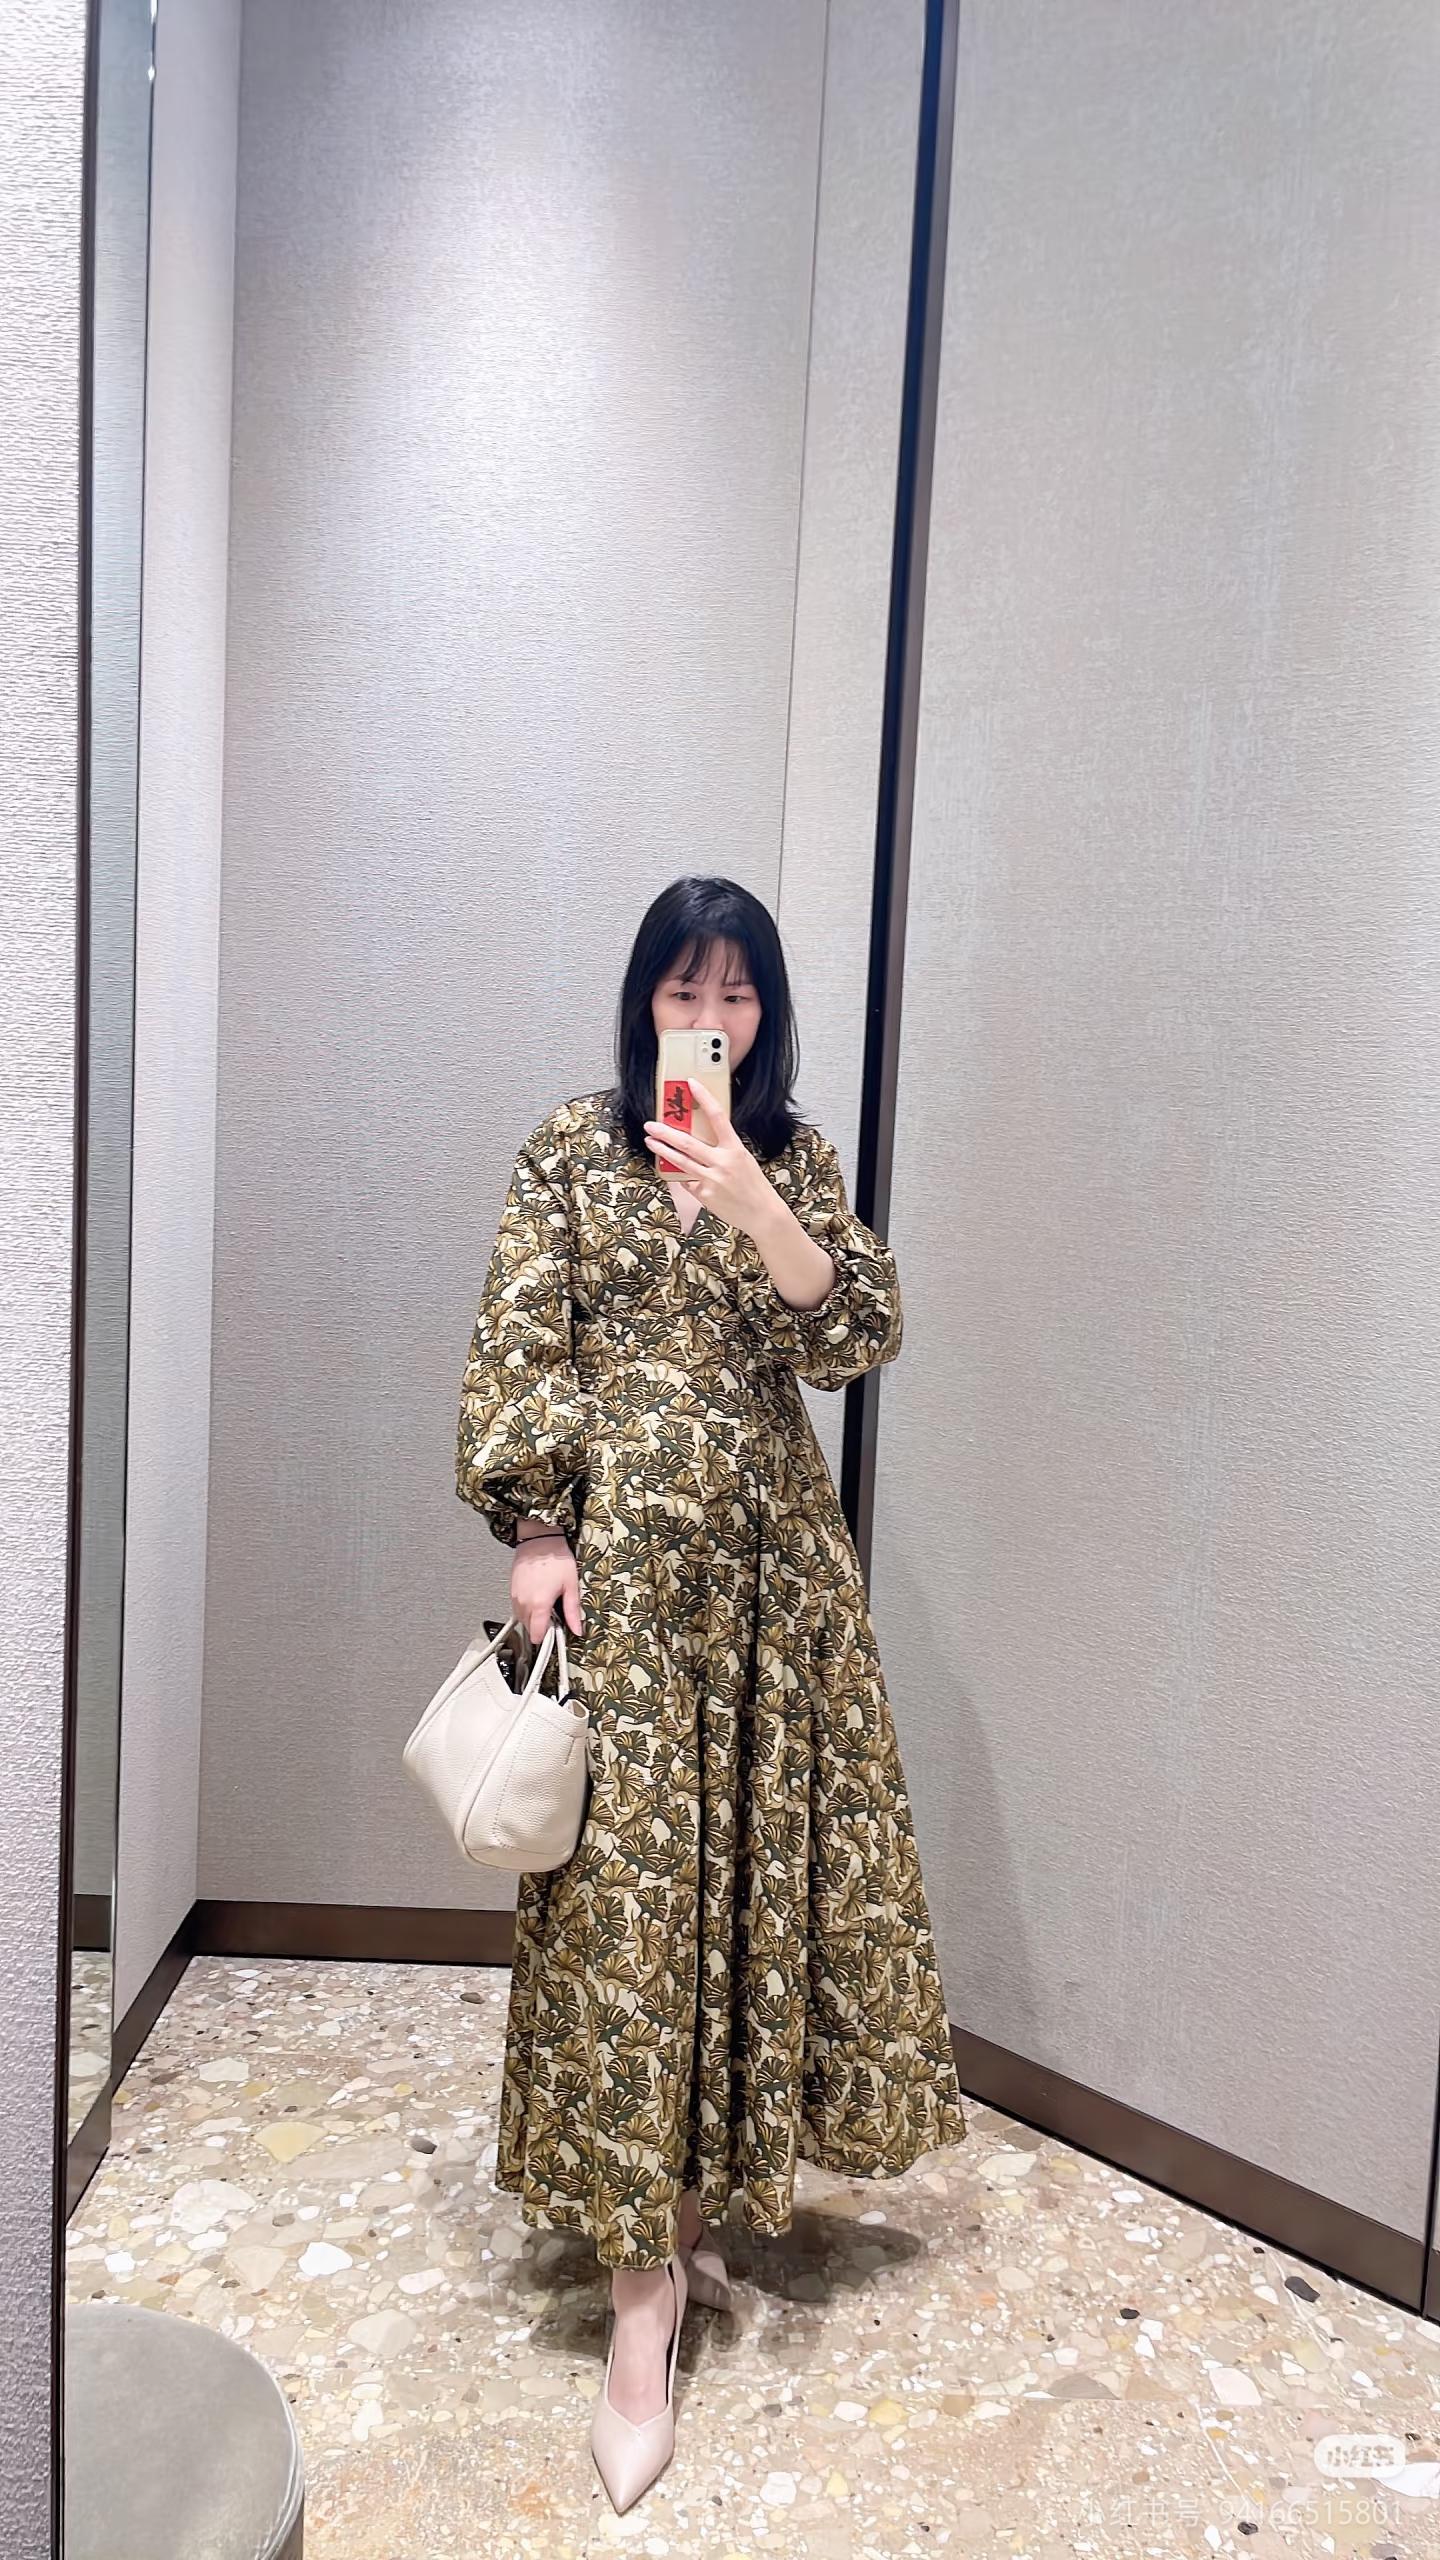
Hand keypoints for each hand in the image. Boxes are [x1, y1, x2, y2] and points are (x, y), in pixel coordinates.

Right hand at [511, 1530, 583, 1644]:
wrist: (539, 1540)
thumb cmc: (555, 1559)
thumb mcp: (571, 1586)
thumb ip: (572, 1611)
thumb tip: (577, 1629)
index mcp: (539, 1605)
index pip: (537, 1636)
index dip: (548, 1637)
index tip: (556, 1632)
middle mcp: (524, 1603)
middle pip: (530, 1629)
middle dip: (542, 1626)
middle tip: (554, 1613)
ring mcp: (515, 1597)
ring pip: (522, 1620)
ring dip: (534, 1618)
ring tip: (546, 1603)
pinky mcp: (512, 1591)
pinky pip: (517, 1609)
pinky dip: (527, 1608)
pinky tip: (537, 1597)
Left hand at [643, 1078, 781, 1240]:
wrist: (762, 1214)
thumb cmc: (753, 1185)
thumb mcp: (743, 1159)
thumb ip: (723, 1149)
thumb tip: (700, 1139)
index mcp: (735, 1148)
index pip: (718, 1117)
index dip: (704, 1098)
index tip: (692, 1084)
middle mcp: (723, 1162)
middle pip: (688, 1142)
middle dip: (665, 1132)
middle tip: (651, 1125)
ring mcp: (712, 1179)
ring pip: (681, 1161)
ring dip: (662, 1150)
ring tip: (650, 1141)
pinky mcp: (705, 1195)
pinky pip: (687, 1181)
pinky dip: (682, 1175)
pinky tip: (676, 1171)